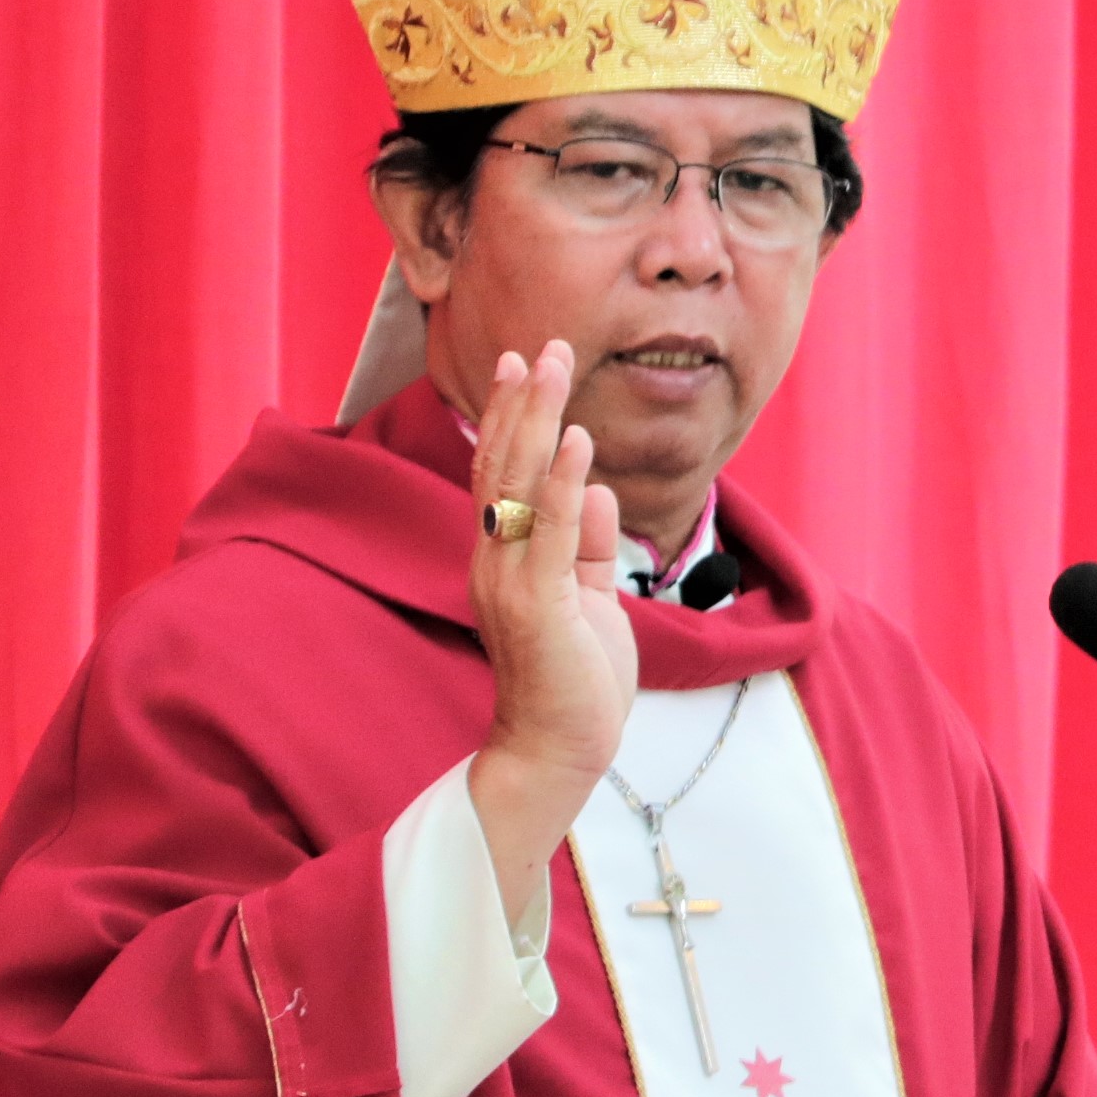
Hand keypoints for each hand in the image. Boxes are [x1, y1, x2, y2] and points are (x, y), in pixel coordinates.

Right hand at [464, 341, 636, 925]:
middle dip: (522, 402)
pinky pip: (552, 533)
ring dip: (539, 422)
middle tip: (540, 345)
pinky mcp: (537, 607)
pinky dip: (566, 483)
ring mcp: (510, 582)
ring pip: (519, 485)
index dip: (511, 417)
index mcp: (505, 558)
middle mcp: (495, 561)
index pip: (502, 473)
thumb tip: (601, 491)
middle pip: (502, 465)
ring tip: (554, 366)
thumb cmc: (576, 679)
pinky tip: (578, 440)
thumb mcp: (591, 597)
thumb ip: (592, 545)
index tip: (524, 365)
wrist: (560, 751)